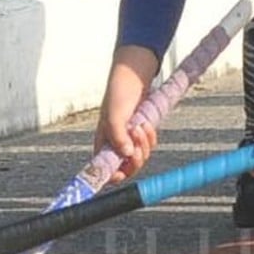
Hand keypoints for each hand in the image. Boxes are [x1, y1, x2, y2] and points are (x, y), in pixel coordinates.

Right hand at [93, 45, 159, 182]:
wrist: (134, 78)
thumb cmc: (119, 93)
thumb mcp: (115, 114)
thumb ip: (118, 136)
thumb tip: (127, 155)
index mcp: (103, 143)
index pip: (105, 169)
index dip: (113, 175)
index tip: (121, 172)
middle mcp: (114, 145)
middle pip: (127, 167)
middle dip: (136, 156)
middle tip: (136, 136)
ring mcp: (128, 141)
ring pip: (140, 157)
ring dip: (144, 144)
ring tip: (140, 124)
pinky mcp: (140, 135)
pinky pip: (149, 146)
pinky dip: (150, 138)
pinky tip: (146, 124)